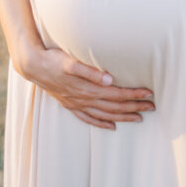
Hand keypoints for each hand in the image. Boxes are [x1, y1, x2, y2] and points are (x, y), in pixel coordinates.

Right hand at [24, 47, 154, 129]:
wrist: (33, 66)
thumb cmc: (53, 60)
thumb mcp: (71, 62)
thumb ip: (90, 72)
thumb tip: (110, 79)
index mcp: (87, 88)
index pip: (117, 94)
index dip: (134, 94)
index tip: (149, 93)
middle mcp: (84, 99)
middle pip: (114, 106)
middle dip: (134, 107)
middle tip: (152, 106)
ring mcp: (77, 104)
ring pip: (105, 115)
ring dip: (123, 117)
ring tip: (139, 118)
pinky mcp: (70, 105)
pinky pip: (88, 119)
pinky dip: (101, 123)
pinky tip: (111, 126)